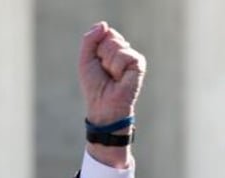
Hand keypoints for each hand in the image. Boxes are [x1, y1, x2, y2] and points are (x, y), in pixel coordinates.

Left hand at [78, 22, 145, 166]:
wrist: (102, 105)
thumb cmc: (94, 86)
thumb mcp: (86, 60)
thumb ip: (90, 40)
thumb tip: (103, 24)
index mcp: (111, 49)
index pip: (104, 33)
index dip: (96, 48)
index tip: (96, 62)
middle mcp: (123, 50)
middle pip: (109, 37)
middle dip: (101, 55)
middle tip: (104, 71)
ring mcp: (132, 57)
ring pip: (116, 46)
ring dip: (108, 63)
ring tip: (111, 76)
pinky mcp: (139, 64)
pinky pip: (124, 55)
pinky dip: (116, 67)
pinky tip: (119, 78)